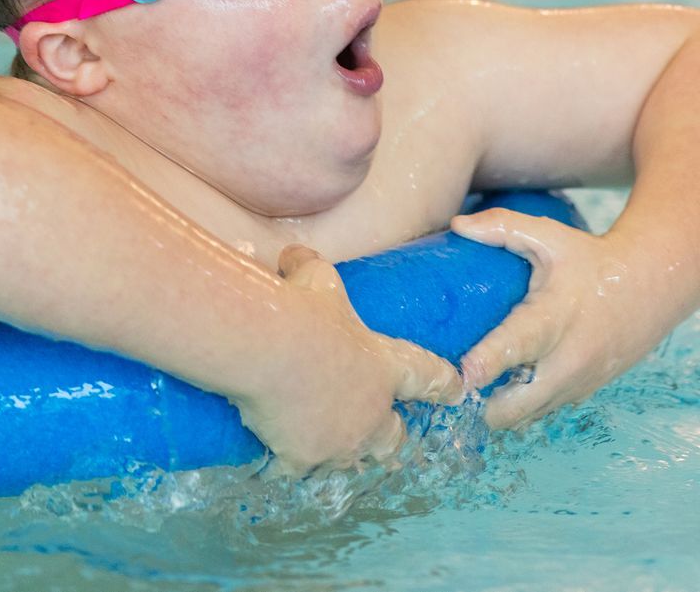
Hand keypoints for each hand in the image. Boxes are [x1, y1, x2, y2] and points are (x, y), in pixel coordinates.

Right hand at [234, 245, 463, 472]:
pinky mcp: (304, 455)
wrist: (268, 347)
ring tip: (317, 446)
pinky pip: (300, 470)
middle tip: (376, 430)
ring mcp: (340, 440)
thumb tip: (295, 254)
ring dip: (337, 452)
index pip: (430, 378)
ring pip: (349, 461)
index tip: (456, 391)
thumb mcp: (314, 279)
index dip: (444, 385)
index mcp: (387, 367)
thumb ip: (310, 268)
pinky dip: (288, 463)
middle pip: (395, 440)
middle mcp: (372, 412)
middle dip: (389, 437)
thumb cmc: (301, 309)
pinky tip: (275, 459)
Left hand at [450, 208, 667, 428]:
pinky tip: (494, 389)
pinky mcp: (580, 392)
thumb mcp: (549, 237)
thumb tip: (458, 226)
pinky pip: (540, 411)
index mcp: (554, 318)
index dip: (487, 363)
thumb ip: (503, 227)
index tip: (460, 376)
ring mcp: (576, 382)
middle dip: (478, 406)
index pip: (518, 347)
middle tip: (444, 389)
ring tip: (462, 391)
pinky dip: (516, 407)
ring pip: (526, 416)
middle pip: (517, 404)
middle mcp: (567, 360)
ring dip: (495, 410)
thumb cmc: (590, 261)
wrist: (650, 287)